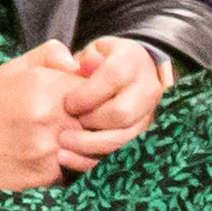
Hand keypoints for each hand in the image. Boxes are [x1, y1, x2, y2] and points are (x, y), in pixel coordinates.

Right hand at [0, 46, 93, 190]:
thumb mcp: (13, 68)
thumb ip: (49, 56)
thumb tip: (78, 63)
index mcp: (46, 86)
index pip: (96, 88)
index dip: (92, 93)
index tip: (81, 98)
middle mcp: (52, 118)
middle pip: (99, 119)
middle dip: (93, 119)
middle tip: (76, 119)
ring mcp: (49, 149)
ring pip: (93, 146)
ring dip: (87, 143)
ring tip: (63, 137)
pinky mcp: (45, 173)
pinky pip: (74, 167)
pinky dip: (68, 161)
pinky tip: (48, 153)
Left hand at [58, 37, 175, 165]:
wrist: (125, 75)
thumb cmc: (98, 62)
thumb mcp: (91, 51)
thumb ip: (85, 57)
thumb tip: (85, 64)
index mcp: (132, 60)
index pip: (114, 77)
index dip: (88, 94)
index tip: (67, 104)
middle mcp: (147, 88)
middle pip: (122, 113)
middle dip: (90, 122)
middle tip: (65, 125)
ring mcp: (148, 115)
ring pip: (124, 138)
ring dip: (90, 145)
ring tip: (63, 144)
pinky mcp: (142, 136)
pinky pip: (121, 154)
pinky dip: (93, 160)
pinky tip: (69, 158)